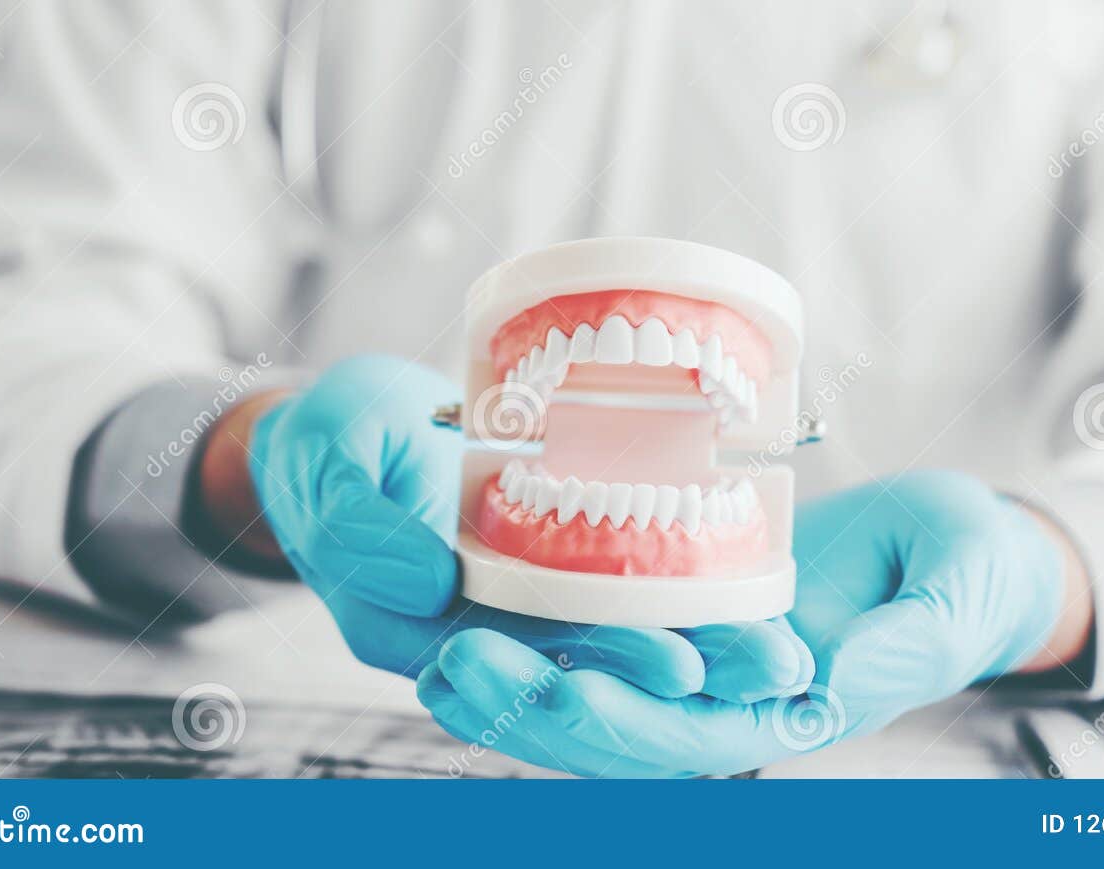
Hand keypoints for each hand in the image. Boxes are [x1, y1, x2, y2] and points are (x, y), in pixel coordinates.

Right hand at [203, 354, 808, 699]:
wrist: (340, 434)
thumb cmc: (324, 448)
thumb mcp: (326, 467)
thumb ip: (364, 529)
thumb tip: (428, 583)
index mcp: (413, 628)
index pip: (517, 663)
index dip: (598, 668)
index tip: (678, 663)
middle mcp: (475, 626)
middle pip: (583, 659)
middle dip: (679, 662)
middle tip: (766, 658)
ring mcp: (513, 596)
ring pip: (608, 627)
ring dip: (693, 633)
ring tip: (778, 638)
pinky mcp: (542, 558)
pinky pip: (609, 579)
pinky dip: (672, 583)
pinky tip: (742, 581)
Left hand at [417, 472, 1087, 775]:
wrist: (952, 552)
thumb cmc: (966, 575)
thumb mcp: (949, 602)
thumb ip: (903, 646)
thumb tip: (834, 682)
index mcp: (793, 713)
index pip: (696, 739)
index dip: (626, 725)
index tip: (559, 691)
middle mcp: (734, 700)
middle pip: (620, 725)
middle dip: (536, 708)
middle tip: (453, 667)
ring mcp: (706, 657)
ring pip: (598, 683)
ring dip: (517, 680)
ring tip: (438, 652)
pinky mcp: (691, 605)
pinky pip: (606, 625)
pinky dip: (544, 625)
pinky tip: (478, 608)